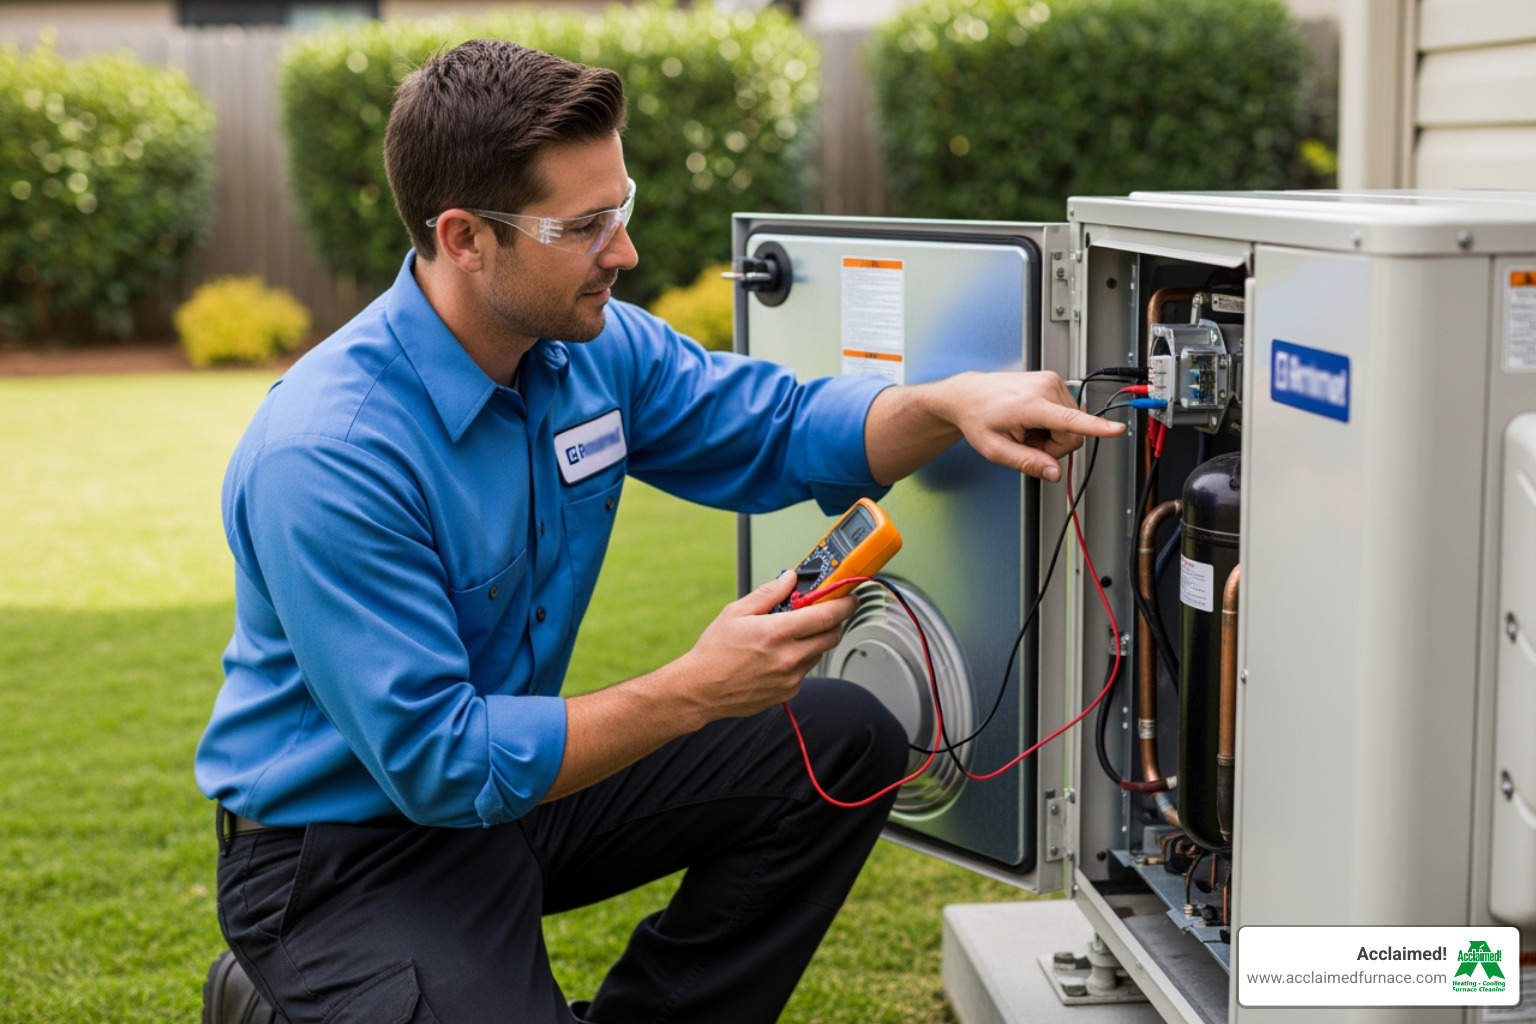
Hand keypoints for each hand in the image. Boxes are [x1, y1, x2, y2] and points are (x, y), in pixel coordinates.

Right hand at [673, 570, 856, 724]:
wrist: (701, 690)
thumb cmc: (714, 652)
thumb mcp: (736, 612)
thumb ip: (768, 593)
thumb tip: (789, 579)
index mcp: (777, 632)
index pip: (826, 615)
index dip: (844, 604)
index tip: (850, 597)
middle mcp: (789, 657)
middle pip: (832, 636)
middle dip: (833, 621)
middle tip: (823, 612)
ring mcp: (791, 678)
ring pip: (819, 653)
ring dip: (814, 640)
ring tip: (789, 635)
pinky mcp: (788, 693)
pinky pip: (805, 671)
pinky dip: (800, 659)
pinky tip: (778, 655)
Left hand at [865, 370, 1124, 484]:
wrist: (968, 394)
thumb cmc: (979, 418)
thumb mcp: (996, 450)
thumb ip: (1027, 463)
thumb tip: (1054, 473)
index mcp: (1030, 405)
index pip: (1070, 420)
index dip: (1096, 428)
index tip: (1117, 430)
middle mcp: (1045, 388)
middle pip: (1072, 434)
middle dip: (1054, 446)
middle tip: (1027, 443)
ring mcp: (1051, 381)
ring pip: (1071, 424)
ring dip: (1051, 434)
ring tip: (1026, 428)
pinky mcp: (1054, 380)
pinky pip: (1066, 412)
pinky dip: (1051, 422)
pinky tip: (1032, 420)